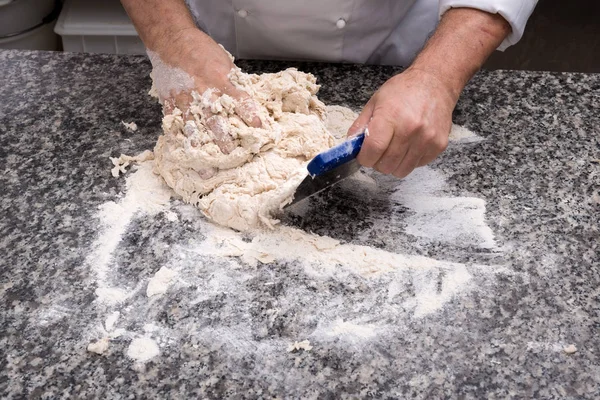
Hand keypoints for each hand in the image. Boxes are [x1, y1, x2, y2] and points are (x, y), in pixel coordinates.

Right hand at [153, 29, 260, 152]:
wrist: (172, 40)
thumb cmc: (202, 51)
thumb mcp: (224, 63)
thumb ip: (234, 85)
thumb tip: (249, 107)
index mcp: (220, 80)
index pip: (239, 99)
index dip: (249, 113)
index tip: (258, 127)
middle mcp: (202, 92)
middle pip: (215, 119)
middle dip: (224, 139)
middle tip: (232, 155)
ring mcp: (184, 99)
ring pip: (194, 128)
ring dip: (201, 149)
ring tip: (207, 168)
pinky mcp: (169, 103)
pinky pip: (174, 126)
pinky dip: (179, 143)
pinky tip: (185, 158)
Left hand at [349, 67, 457, 177]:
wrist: (435, 82)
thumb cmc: (403, 90)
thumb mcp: (375, 101)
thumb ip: (360, 125)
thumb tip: (350, 146)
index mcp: (391, 116)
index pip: (373, 150)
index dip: (364, 158)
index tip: (363, 156)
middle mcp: (411, 129)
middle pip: (386, 165)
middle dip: (377, 162)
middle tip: (379, 150)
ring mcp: (427, 139)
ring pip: (402, 171)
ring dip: (393, 164)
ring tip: (394, 148)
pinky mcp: (439, 145)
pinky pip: (417, 165)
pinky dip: (409, 160)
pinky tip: (409, 145)